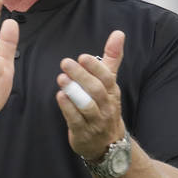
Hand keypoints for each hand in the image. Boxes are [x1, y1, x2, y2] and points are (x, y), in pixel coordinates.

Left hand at [56, 30, 126, 158]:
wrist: (108, 144)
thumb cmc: (106, 106)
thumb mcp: (111, 83)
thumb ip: (112, 58)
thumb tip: (118, 33)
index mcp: (112, 92)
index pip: (107, 78)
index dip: (95, 67)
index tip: (83, 56)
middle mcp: (107, 106)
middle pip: (96, 90)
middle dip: (81, 76)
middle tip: (66, 63)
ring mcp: (96, 121)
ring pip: (87, 105)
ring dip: (73, 91)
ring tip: (61, 78)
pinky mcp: (83, 132)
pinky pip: (76, 120)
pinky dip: (68, 108)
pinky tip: (59, 96)